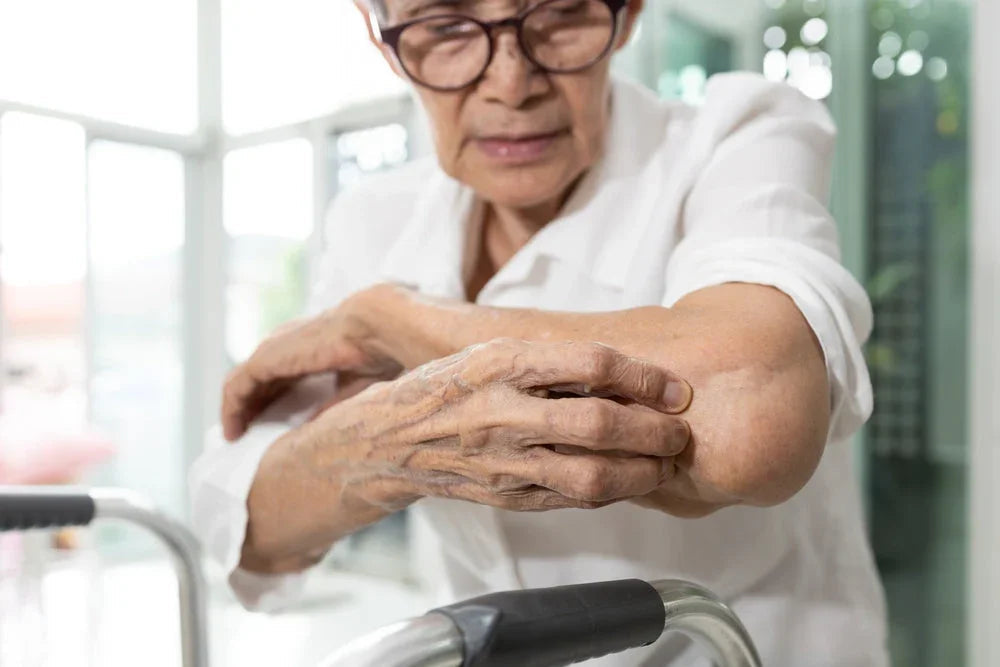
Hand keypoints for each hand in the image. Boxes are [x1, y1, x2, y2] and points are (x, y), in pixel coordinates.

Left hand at [221, 293, 402, 440]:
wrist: (376, 328)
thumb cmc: (376, 351)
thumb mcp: (353, 386)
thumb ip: (331, 404)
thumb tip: (314, 426)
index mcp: (308, 347)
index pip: (277, 374)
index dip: (269, 397)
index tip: (265, 421)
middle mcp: (286, 345)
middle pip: (256, 379)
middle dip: (248, 406)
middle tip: (244, 432)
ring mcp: (274, 350)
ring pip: (241, 384)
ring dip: (235, 410)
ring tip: (234, 436)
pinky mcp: (266, 359)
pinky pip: (237, 388)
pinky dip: (231, 409)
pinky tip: (233, 431)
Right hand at [319, 338, 694, 512]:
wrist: (390, 441)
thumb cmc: (449, 387)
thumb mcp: (490, 352)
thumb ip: (550, 359)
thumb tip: (624, 368)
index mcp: (500, 362)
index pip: (590, 364)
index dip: (642, 377)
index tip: (673, 387)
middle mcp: (502, 411)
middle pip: (598, 425)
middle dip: (654, 431)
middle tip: (680, 431)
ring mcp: (504, 461)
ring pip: (592, 475)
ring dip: (642, 472)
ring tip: (664, 463)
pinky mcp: (507, 496)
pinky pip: (571, 499)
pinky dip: (611, 492)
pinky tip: (628, 480)